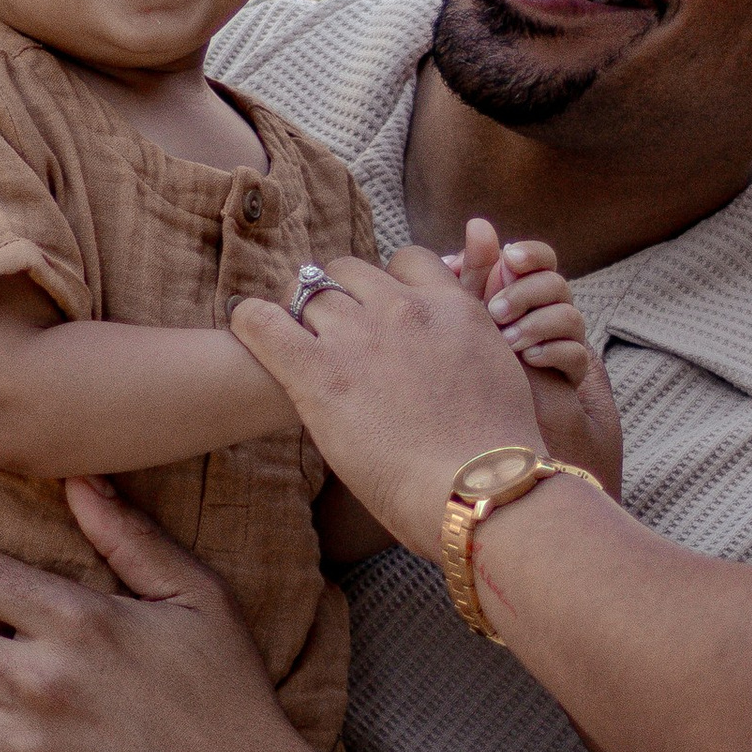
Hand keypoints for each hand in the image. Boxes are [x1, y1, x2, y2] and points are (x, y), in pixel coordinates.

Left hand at [231, 247, 562, 555]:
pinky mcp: (318, 374)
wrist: (479, 491)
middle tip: (334, 332)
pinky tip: (249, 325)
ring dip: (302, 314)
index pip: (408, 260)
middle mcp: (404, 310)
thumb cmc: (496, 455)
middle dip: (340, 295)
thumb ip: (469, 346)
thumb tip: (453, 354)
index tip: (380, 310)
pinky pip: (263, 322)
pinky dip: (252, 319)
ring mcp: (359, 337)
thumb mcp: (502, 374)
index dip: (387, 284)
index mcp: (453, 307)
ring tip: (297, 343)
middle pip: (350, 272)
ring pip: (309, 293)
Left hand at [449, 219, 624, 502]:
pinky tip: (531, 360)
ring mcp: (558, 354)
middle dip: (526, 283)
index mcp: (506, 311)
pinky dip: (555, 350)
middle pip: (549, 277)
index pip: (526, 262)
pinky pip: (578, 352)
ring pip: (565, 309)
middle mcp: (536, 327)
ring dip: (537, 318)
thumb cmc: (469, 419)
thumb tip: (462, 244)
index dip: (522, 254)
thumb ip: (463, 299)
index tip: (501, 259)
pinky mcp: (578, 384)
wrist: (507, 482)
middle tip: (497, 307)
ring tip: (509, 340)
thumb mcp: (462, 350)